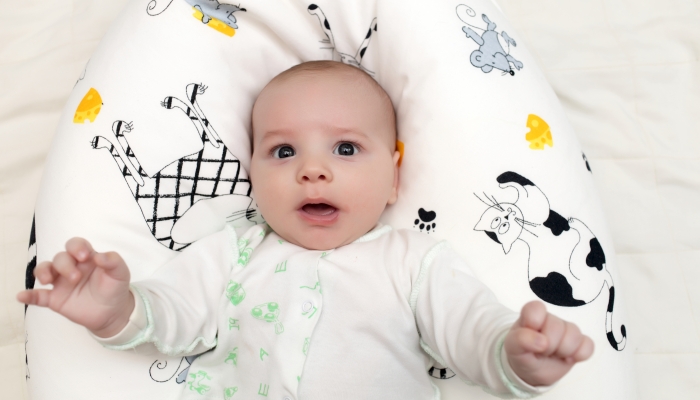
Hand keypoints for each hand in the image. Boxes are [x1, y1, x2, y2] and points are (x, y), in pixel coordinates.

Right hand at [17, 238, 133, 337]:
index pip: (75, 244)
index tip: (84, 256)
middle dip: (65, 265)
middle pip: (59, 258)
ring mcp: (61, 283)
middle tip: (75, 278)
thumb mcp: (121, 273)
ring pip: (45, 270)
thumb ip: (114, 261)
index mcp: (86, 258)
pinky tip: (22, 296)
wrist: (113, 312)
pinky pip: (38, 296)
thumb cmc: (115, 287)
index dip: (76, 247)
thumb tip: (100, 256)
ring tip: (47, 280)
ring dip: (43, 272)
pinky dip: (29, 295)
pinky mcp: (55, 299)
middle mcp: (71, 267)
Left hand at [504, 301, 593, 386]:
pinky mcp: (580, 342)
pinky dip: (579, 355)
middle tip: (541, 352)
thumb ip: (520, 340)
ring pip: (574, 335)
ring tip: (553, 355)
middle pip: (557, 326)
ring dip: (563, 351)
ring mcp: (566, 330)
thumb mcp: (513, 348)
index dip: (535, 323)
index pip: (536, 308)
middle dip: (548, 345)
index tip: (531, 336)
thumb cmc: (521, 354)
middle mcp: (550, 319)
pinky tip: (567, 359)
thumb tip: (542, 341)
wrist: (531, 370)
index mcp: (531, 316)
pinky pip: (588, 345)